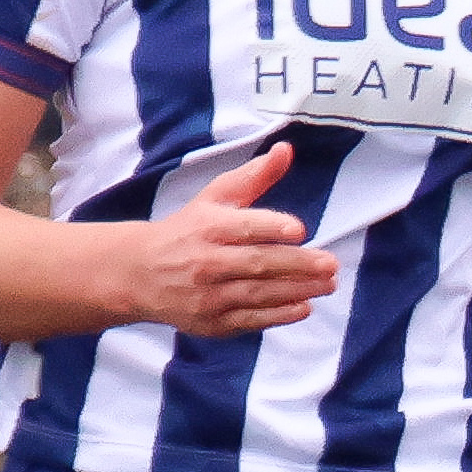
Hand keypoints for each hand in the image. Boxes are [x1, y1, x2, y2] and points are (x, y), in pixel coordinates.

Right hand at [101, 141, 335, 336]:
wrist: (140, 273)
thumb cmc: (188, 230)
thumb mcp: (215, 198)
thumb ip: (253, 176)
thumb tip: (285, 149)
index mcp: (207, 226)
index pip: (243, 226)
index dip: (271, 227)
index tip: (299, 230)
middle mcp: (206, 261)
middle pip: (257, 263)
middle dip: (297, 265)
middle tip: (330, 264)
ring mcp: (208, 295)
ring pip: (257, 293)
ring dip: (296, 290)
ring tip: (327, 284)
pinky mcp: (211, 322)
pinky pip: (250, 319)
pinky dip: (278, 315)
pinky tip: (303, 307)